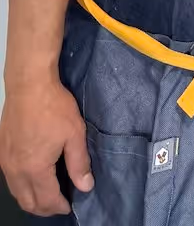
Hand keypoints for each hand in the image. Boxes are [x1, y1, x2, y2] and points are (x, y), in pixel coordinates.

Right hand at [0, 80, 93, 215]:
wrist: (29, 84)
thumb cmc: (54, 106)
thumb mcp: (74, 133)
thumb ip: (79, 163)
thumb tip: (85, 186)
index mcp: (35, 169)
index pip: (46, 200)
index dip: (59, 207)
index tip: (70, 206)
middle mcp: (16, 170)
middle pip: (27, 202)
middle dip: (44, 209)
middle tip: (59, 204)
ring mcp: (5, 161)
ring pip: (16, 192)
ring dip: (31, 199)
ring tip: (47, 195)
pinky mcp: (1, 150)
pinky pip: (10, 178)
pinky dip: (22, 186)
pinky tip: (33, 177)